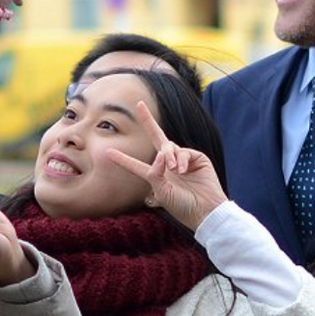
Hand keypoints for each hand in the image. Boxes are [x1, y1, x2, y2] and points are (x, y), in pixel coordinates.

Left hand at [107, 101, 227, 230]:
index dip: (123, 159)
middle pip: (157, 138)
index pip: (136, 165)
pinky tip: (184, 170)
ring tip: (175, 170)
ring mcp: (183, 161)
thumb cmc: (182, 207)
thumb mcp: (162, 192)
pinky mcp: (197, 158)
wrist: (205, 211)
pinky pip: (184, 152)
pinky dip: (182, 159)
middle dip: (148, 121)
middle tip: (140, 104)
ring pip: (170, 147)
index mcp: (156, 176)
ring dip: (170, 156)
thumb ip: (156, 172)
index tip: (108, 152)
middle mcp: (168, 166)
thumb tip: (160, 153)